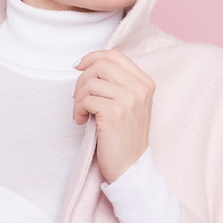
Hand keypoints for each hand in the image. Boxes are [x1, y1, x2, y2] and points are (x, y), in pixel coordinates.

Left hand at [72, 48, 154, 182]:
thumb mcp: (130, 104)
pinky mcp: (114, 113)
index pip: (115, 55)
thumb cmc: (125, 136)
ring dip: (78, 98)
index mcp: (145, 83)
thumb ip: (118, 83)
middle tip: (79, 98)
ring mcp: (129, 100)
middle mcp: (140, 88)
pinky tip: (82, 121)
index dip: (92, 57)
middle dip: (82, 79)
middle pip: (101, 64)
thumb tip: (87, 64)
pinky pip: (86, 99)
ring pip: (90, 82)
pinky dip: (78, 110)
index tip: (78, 68)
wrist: (131, 168)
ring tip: (81, 112)